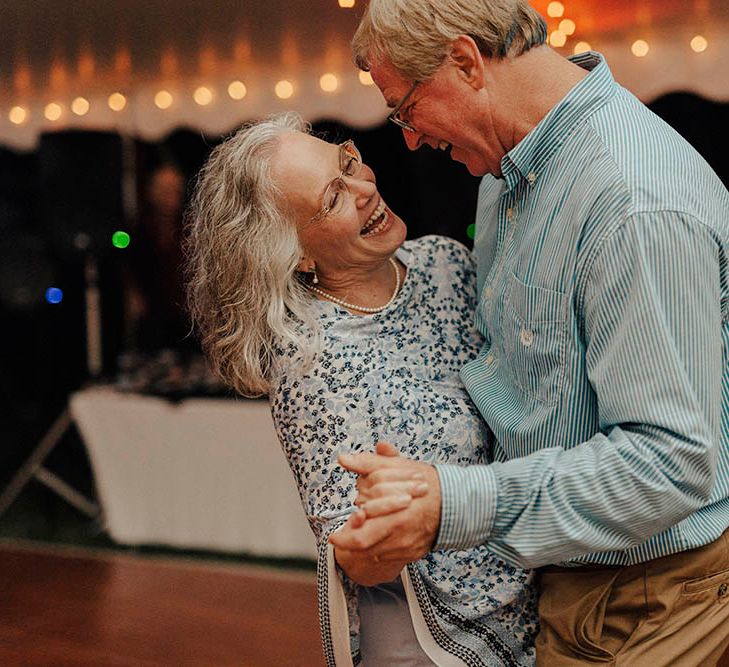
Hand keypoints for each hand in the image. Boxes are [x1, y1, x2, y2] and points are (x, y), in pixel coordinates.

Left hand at [330, 443, 441, 562]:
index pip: (360, 535)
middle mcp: (400, 534)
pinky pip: (389, 557)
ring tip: (354, 537)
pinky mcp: (413, 553)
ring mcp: (407, 546)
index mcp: (396, 515)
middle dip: (347, 545)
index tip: (334, 534)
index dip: (344, 536)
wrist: (457, 502)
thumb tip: (344, 458)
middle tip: (338, 539)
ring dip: (362, 547)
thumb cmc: (427, 483)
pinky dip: (378, 549)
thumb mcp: (398, 468)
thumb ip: (370, 464)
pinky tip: (376, 538)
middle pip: (365, 548)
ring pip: (375, 554)